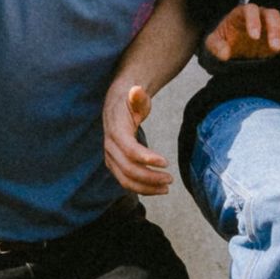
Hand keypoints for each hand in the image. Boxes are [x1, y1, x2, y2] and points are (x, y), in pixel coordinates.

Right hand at [103, 78, 171, 194]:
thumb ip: (138, 96)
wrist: (115, 104)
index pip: (129, 150)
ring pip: (125, 180)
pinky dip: (142, 188)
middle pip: (128, 169)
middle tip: (170, 179)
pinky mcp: (114, 165)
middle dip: (150, 177)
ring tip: (166, 188)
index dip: (147, 158)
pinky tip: (158, 188)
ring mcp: (110, 157)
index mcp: (116, 130)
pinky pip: (126, 181)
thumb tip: (136, 90)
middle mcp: (110, 146)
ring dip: (146, 187)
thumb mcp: (136, 95)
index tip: (166, 162)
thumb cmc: (130, 100)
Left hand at [204, 2, 279, 62]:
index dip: (253, 21)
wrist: (232, 47)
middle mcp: (260, 16)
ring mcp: (273, 25)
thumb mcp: (213, 44)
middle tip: (274, 47)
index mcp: (242, 13)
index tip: (254, 37)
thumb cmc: (223, 41)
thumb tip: (225, 53)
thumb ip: (216, 46)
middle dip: (274, 29)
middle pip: (272, 14)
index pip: (250, 10)